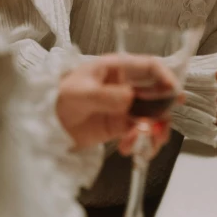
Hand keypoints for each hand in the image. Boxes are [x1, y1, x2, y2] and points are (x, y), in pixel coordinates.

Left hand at [56, 54, 176, 149]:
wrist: (43, 125)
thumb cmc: (58, 98)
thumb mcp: (81, 93)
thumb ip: (108, 96)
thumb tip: (132, 100)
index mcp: (117, 68)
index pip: (150, 67)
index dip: (165, 77)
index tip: (173, 93)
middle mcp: (125, 85)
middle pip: (157, 94)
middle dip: (164, 111)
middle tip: (161, 128)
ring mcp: (124, 107)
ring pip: (152, 116)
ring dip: (155, 131)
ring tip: (147, 145)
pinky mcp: (119, 126)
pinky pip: (139, 133)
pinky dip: (141, 143)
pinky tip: (130, 149)